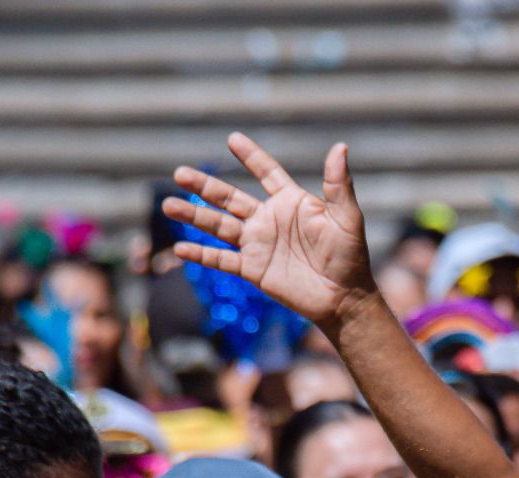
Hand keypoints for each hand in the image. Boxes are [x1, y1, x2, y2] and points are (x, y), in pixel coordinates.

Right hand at [166, 133, 375, 331]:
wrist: (343, 297)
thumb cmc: (351, 256)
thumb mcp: (347, 217)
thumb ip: (339, 185)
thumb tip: (340, 146)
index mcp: (291, 202)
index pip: (266, 173)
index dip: (251, 157)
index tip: (233, 139)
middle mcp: (269, 220)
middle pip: (230, 198)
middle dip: (204, 187)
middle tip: (179, 173)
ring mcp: (258, 244)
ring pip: (219, 226)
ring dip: (193, 216)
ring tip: (168, 205)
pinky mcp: (253, 269)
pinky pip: (222, 260)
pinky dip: (201, 255)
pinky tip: (180, 247)